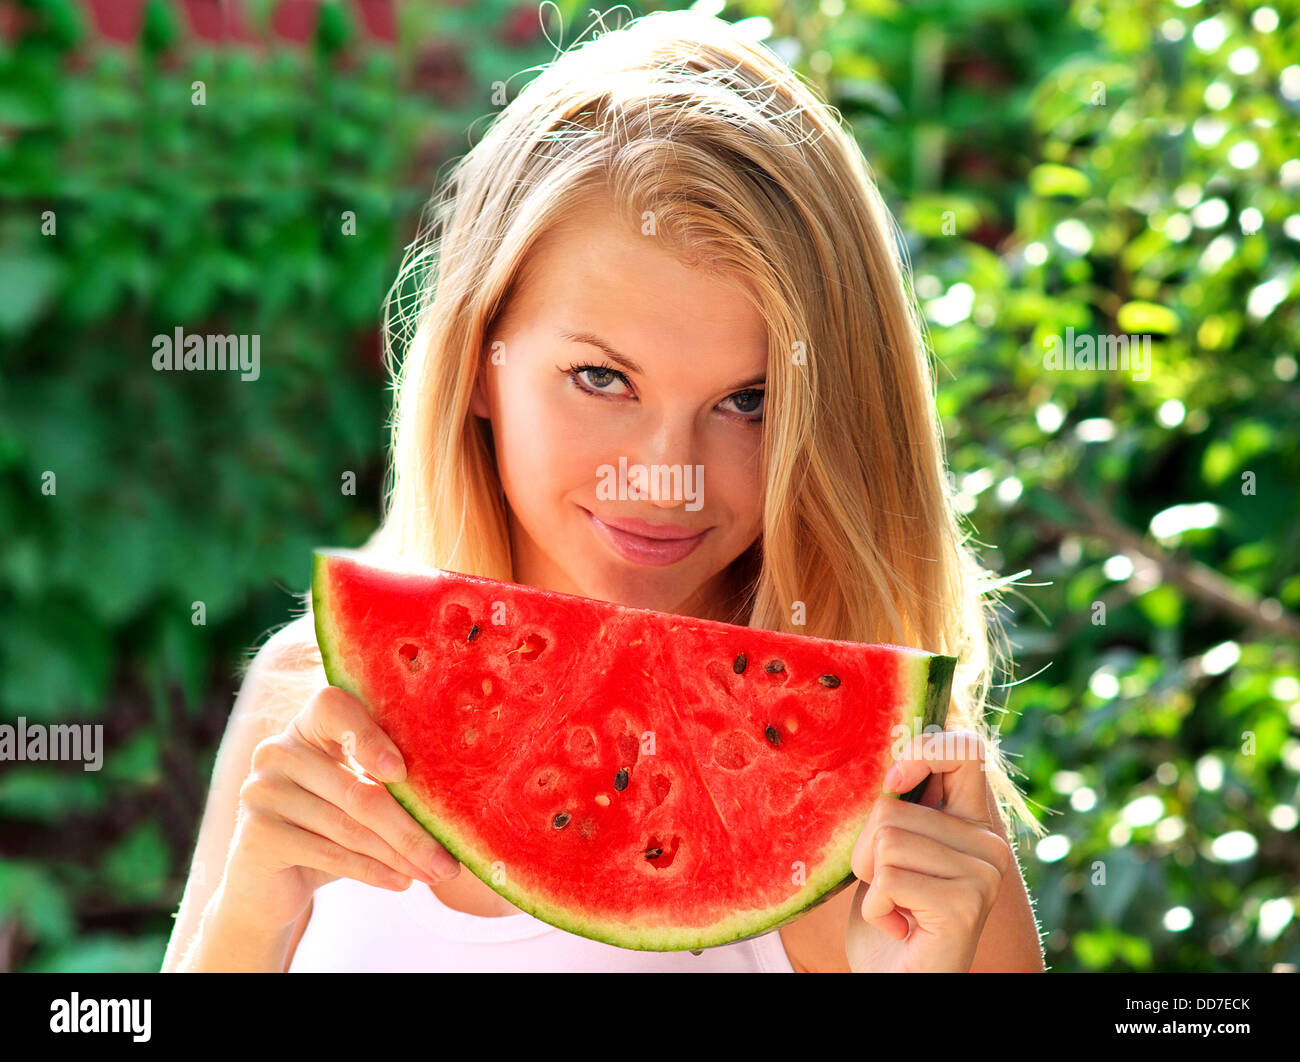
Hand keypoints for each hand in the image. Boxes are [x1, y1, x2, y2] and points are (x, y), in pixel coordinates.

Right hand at [219, 685, 461, 934]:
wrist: (269, 884)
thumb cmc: (327, 830)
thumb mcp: (355, 799)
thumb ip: (385, 784)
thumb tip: (453, 799)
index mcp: (307, 727)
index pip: (334, 707)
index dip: (370, 737)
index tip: (402, 772)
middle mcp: (277, 751)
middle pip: (357, 788)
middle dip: (411, 828)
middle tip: (450, 857)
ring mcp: (261, 790)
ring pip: (349, 826)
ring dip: (399, 854)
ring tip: (436, 872)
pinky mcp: (256, 833)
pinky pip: (328, 853)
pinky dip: (372, 871)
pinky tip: (402, 882)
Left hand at [845, 728, 1012, 971]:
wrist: (895, 979)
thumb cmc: (889, 913)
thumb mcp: (891, 848)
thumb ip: (901, 806)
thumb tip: (893, 760)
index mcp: (973, 823)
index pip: (964, 750)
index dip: (924, 750)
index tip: (894, 781)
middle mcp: (989, 844)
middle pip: (893, 808)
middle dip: (867, 850)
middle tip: (889, 889)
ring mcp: (983, 874)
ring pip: (887, 841)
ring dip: (871, 881)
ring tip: (895, 908)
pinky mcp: (965, 903)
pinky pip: (889, 878)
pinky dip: (876, 908)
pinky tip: (899, 928)